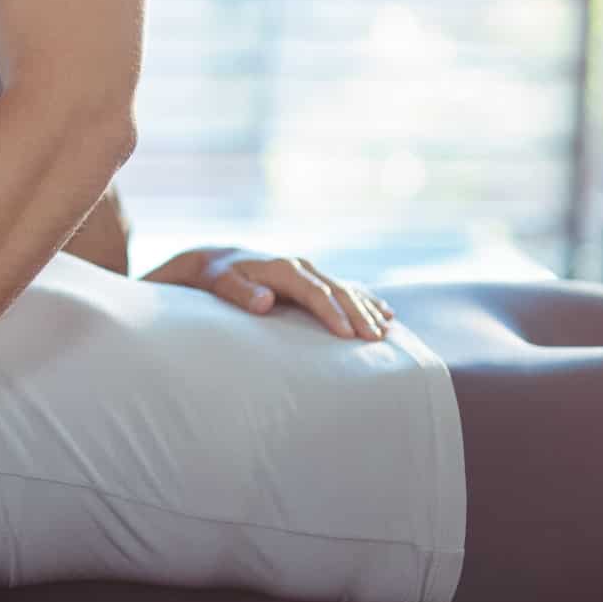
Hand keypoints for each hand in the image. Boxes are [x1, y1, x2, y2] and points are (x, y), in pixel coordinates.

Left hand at [143, 245, 395, 339]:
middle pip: (336, 290)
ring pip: (346, 289)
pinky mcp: (313, 279)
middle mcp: (301, 267)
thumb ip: (240, 293)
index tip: (347, 335)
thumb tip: (265, 301)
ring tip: (386, 332)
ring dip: (367, 309)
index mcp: (282, 268)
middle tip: (376, 339)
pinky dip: (366, 300)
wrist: (217, 261)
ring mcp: (309, 272)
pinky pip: (345, 289)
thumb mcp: (221, 284)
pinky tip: (386, 313)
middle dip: (358, 314)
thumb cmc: (216, 278)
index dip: (331, 312)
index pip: (314, 292)